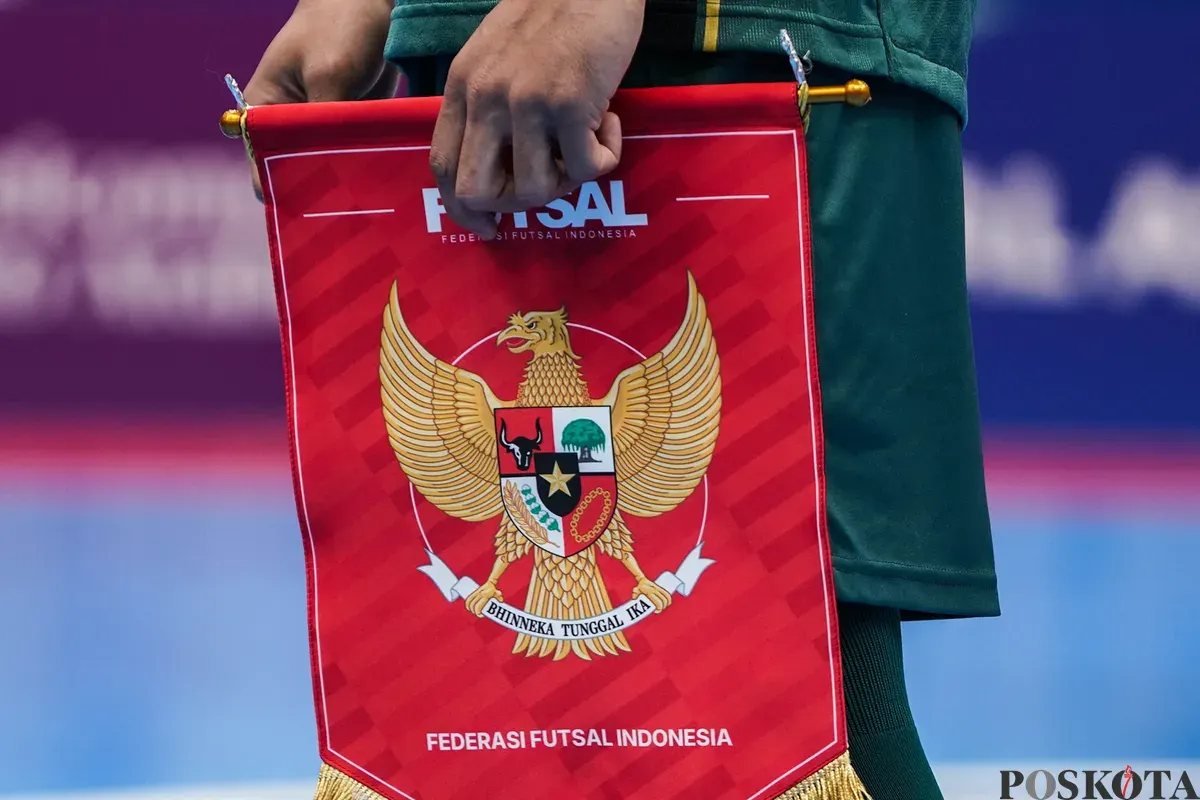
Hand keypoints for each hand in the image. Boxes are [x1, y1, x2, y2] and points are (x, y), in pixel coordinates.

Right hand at [241, 0, 399, 197]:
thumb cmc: (341, 24)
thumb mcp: (329, 74)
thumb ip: (321, 125)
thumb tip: (326, 173)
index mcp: (264, 106)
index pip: (261, 162)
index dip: (282, 188)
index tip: (312, 213)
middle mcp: (287, 121)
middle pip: (296, 170)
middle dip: (320, 191)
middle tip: (349, 217)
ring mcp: (320, 124)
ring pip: (329, 165)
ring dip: (348, 181)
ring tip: (371, 207)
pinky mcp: (350, 123)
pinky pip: (354, 154)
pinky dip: (366, 166)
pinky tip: (386, 186)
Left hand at [431, 0, 644, 237]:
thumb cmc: (551, 14)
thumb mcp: (495, 56)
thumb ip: (486, 104)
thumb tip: (498, 165)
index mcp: (462, 87)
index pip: (442, 167)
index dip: (462, 209)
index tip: (488, 228)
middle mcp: (486, 99)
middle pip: (478, 191)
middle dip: (515, 204)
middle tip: (548, 187)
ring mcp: (526, 103)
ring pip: (535, 190)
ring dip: (568, 180)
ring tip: (584, 142)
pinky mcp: (570, 104)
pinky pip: (587, 168)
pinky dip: (606, 157)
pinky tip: (610, 123)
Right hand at [465, 581, 504, 616]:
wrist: (490, 583)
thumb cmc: (494, 590)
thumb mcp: (497, 594)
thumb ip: (499, 597)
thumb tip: (501, 600)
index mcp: (484, 595)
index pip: (478, 606)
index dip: (478, 612)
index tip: (482, 615)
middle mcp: (479, 594)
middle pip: (473, 605)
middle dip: (474, 611)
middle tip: (478, 614)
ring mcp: (476, 592)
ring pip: (469, 601)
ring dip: (470, 608)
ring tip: (472, 611)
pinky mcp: (475, 592)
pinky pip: (469, 599)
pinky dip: (467, 603)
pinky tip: (468, 607)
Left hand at [632, 578, 671, 612]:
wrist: (642, 580)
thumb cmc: (639, 587)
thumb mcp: (636, 590)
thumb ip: (635, 594)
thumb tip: (634, 598)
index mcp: (650, 591)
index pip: (658, 601)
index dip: (659, 607)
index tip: (656, 611)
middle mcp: (655, 589)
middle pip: (663, 600)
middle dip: (663, 606)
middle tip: (659, 610)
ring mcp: (658, 588)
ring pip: (666, 596)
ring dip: (667, 603)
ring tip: (664, 607)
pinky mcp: (660, 587)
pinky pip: (666, 593)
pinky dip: (668, 598)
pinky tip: (668, 602)